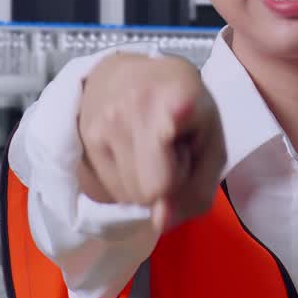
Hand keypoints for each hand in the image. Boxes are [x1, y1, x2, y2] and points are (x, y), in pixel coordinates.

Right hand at [77, 53, 225, 232]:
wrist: (124, 76)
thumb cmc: (184, 109)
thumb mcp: (211, 141)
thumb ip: (198, 188)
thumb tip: (160, 222)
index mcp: (180, 95)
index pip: (170, 124)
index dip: (175, 131)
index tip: (174, 120)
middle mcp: (136, 106)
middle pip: (154, 191)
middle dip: (168, 185)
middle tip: (173, 152)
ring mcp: (106, 123)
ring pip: (132, 197)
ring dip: (147, 184)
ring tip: (152, 149)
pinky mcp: (86, 139)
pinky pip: (113, 192)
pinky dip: (128, 182)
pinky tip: (132, 151)